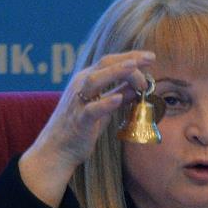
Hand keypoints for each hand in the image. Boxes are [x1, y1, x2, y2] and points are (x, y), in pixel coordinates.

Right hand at [20, 51, 154, 206]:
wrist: (57, 150)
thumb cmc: (81, 128)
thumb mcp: (103, 108)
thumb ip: (118, 95)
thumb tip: (137, 87)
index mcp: (86, 81)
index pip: (109, 62)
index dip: (130, 57)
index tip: (150, 57)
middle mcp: (80, 87)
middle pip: (104, 65)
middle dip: (128, 59)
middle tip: (150, 58)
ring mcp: (78, 103)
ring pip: (95, 80)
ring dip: (116, 72)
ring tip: (134, 67)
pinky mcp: (79, 120)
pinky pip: (92, 109)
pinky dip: (105, 103)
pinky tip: (118, 98)